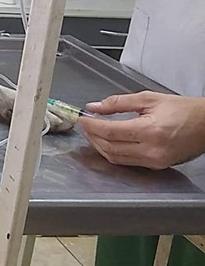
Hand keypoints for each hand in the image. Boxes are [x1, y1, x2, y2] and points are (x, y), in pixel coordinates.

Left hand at [80, 91, 204, 169]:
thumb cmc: (183, 109)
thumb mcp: (149, 99)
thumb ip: (118, 103)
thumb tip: (95, 107)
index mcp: (150, 131)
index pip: (110, 131)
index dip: (91, 126)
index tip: (82, 119)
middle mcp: (151, 150)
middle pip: (109, 147)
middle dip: (92, 136)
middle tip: (85, 125)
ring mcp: (154, 161)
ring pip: (116, 158)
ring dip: (100, 146)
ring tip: (93, 133)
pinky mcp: (157, 166)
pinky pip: (127, 162)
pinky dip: (113, 152)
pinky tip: (108, 142)